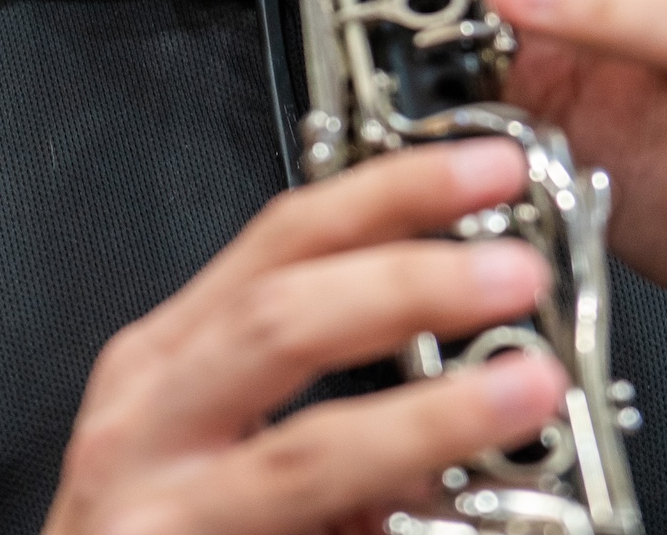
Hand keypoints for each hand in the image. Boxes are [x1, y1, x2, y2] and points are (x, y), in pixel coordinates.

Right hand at [42, 139, 569, 534]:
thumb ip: (319, 408)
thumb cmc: (156, 533)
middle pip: (282, 316)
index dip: (392, 192)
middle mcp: (146, 419)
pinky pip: (301, 526)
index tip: (488, 169)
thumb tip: (462, 380)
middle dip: (410, 285)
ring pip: (304, 450)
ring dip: (428, 419)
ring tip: (520, 393)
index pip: (284, 238)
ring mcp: (153, 508)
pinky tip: (452, 523)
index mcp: (169, 359)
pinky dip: (384, 521)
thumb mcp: (214, 442)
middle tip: (515, 271)